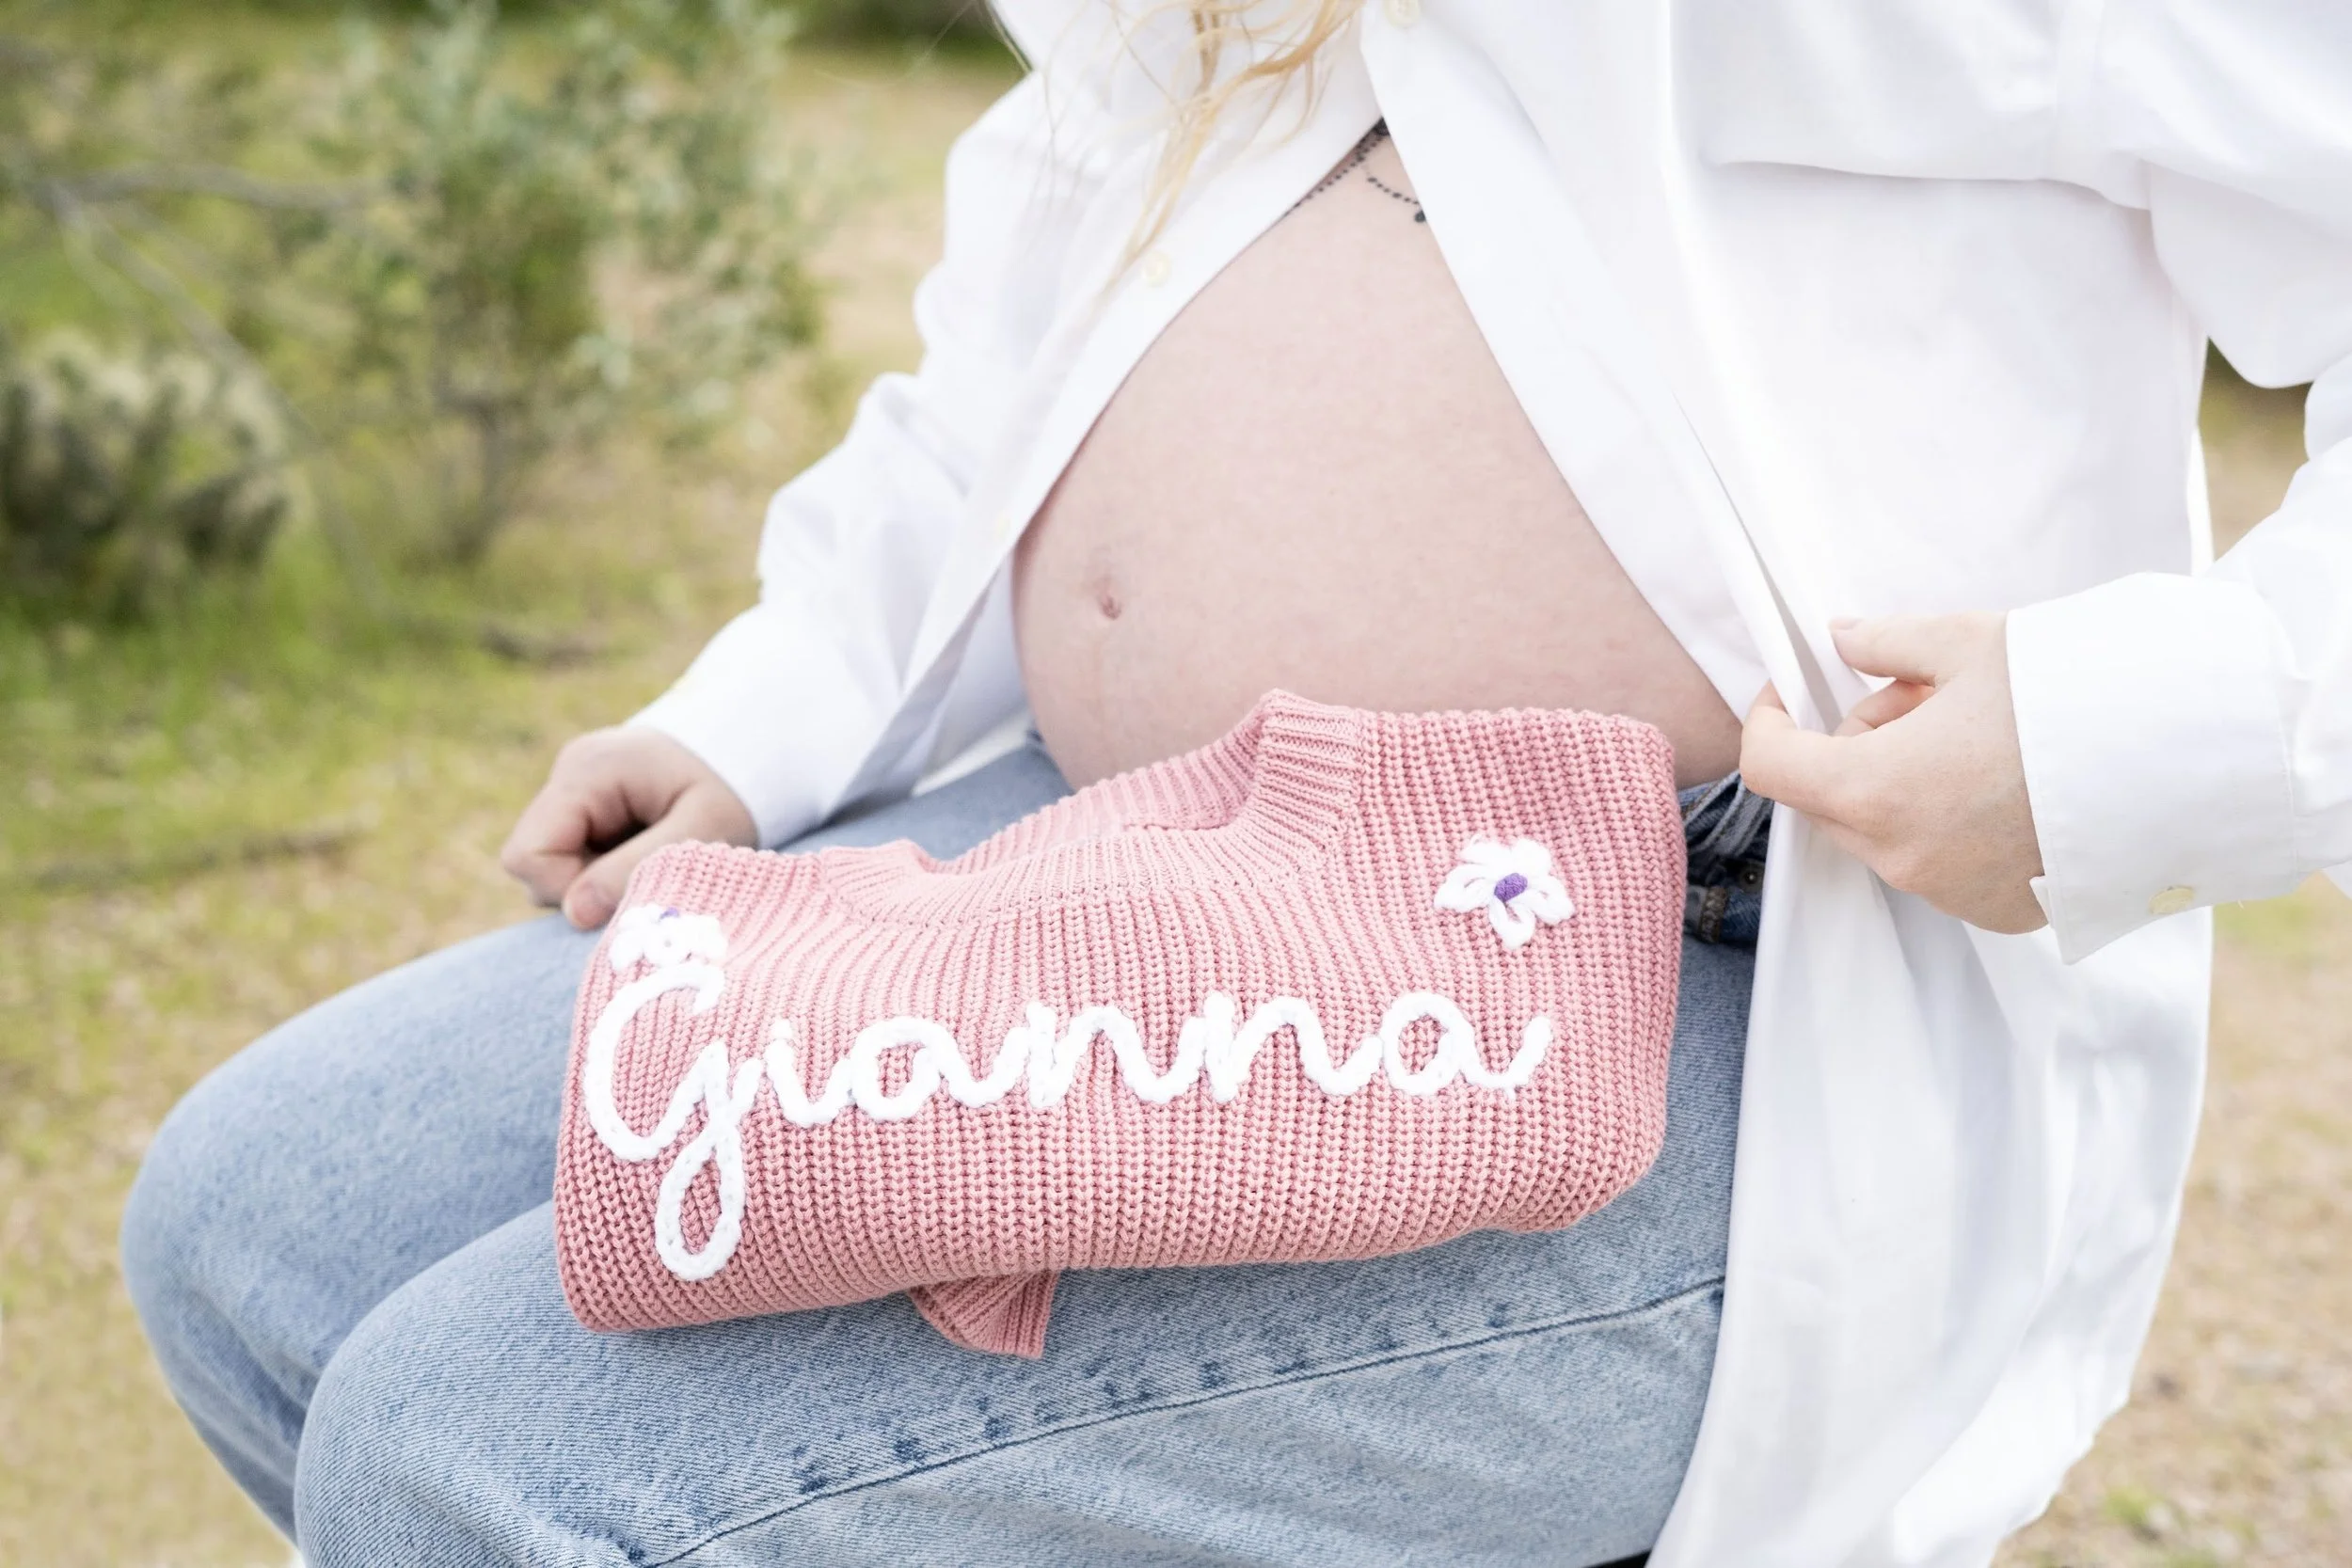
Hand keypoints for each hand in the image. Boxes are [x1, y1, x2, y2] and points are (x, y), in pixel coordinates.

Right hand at [501, 727, 756, 928]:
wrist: (751, 747)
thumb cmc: (732, 789)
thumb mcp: (702, 829)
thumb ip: (637, 868)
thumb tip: (575, 913)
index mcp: (587, 771)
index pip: (529, 855)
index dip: (567, 891)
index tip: (625, 893)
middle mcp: (567, 776)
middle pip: (533, 864)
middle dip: (585, 889)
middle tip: (647, 875)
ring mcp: (572, 791)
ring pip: (551, 868)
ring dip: (598, 883)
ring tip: (653, 860)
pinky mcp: (585, 809)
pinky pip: (573, 859)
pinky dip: (606, 872)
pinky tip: (644, 854)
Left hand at [1739, 611, 2047, 933]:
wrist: (2178, 761)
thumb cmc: (2067, 695)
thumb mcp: (1967, 644)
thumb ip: (1886, 642)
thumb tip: (1840, 637)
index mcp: (1874, 790)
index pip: (1770, 766)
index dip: (1767, 721)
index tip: (1790, 690)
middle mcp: (1899, 856)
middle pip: (1828, 798)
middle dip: (1853, 745)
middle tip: (1919, 698)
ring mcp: (1946, 893)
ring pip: (1883, 831)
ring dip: (1901, 785)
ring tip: (1976, 738)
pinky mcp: (1995, 913)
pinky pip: (1938, 864)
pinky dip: (1948, 825)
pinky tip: (2006, 786)